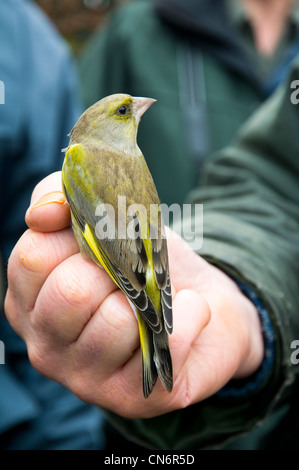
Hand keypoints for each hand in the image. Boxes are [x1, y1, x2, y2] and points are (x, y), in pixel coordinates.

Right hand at [5, 172, 263, 418]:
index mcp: (30, 302)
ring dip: (149, 296)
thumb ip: (65, 199)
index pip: (33, 259)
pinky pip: (164, 343)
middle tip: (132, 272)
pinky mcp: (132, 397)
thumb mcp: (105, 218)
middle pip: (70, 293)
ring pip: (114, 320)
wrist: (202, 299)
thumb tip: (44, 212)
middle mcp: (47, 346)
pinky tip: (187, 314)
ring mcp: (86, 378)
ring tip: (155, 298)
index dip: (78, 237)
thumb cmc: (144, 261)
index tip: (107, 236)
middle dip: (115, 268)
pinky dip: (190, 315)